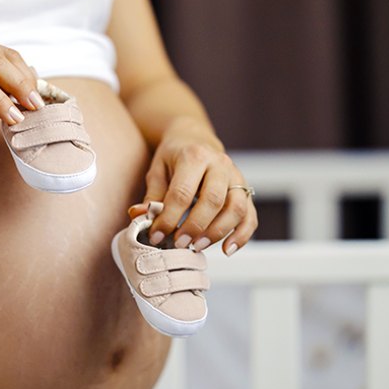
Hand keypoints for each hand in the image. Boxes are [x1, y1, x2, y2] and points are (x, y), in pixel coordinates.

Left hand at [131, 117, 257, 255]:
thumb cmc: (174, 157)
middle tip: (179, 244)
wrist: (195, 139)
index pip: (182, 193)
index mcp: (194, 156)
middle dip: (195, 227)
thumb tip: (138, 216)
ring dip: (218, 232)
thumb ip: (152, 196)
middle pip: (213, 201)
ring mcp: (236, 177)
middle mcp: (220, 164)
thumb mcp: (157, 171)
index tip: (157, 236)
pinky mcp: (246, 190)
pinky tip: (227, 249)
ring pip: (236, 208)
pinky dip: (242, 235)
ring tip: (197, 247)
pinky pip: (250, 215)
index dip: (169, 218)